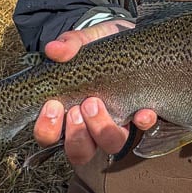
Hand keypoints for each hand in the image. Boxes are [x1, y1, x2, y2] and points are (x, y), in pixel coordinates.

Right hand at [32, 20, 157, 165]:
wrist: (129, 40)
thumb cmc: (98, 48)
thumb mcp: (83, 40)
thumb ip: (69, 43)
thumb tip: (53, 49)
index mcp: (68, 113)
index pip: (49, 137)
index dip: (47, 129)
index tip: (52, 105)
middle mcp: (91, 127)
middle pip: (79, 152)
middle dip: (76, 134)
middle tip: (77, 109)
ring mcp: (117, 124)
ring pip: (109, 145)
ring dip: (102, 130)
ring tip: (96, 103)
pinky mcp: (140, 117)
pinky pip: (143, 130)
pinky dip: (142, 122)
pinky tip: (143, 111)